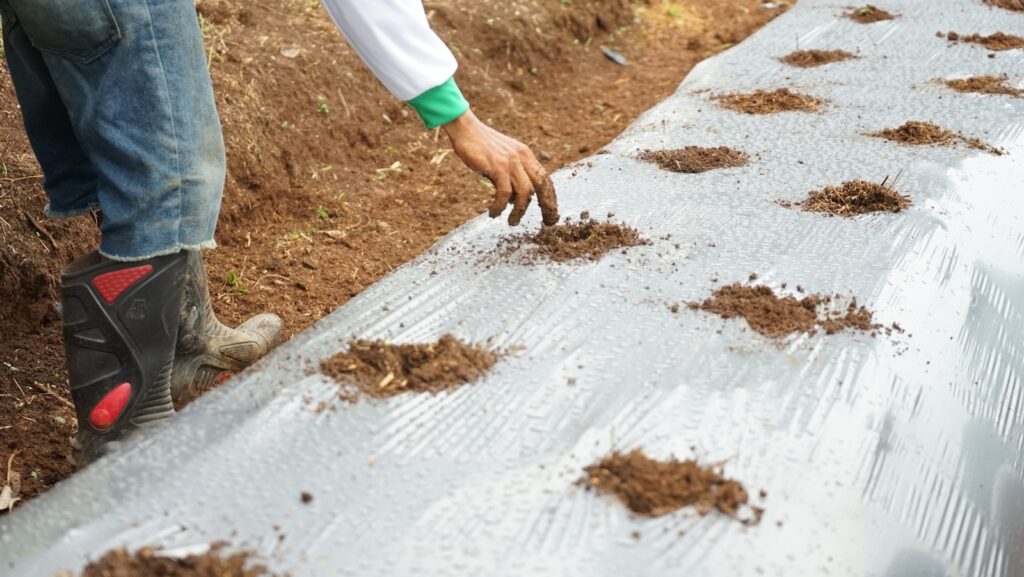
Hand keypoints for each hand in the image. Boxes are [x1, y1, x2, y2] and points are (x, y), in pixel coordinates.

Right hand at [443, 109, 558, 225]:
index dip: (550, 196)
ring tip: (512, 222)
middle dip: (547, 205)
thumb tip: (515, 199)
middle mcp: (521, 157)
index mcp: (524, 154)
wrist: (465, 128)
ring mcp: (511, 162)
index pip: (544, 177)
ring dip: (519, 211)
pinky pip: (504, 193)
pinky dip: (500, 206)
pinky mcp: (498, 167)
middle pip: (541, 185)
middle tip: (547, 222)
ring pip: (524, 193)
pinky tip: (493, 213)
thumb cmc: (479, 145)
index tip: (551, 211)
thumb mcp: (501, 158)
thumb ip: (511, 174)